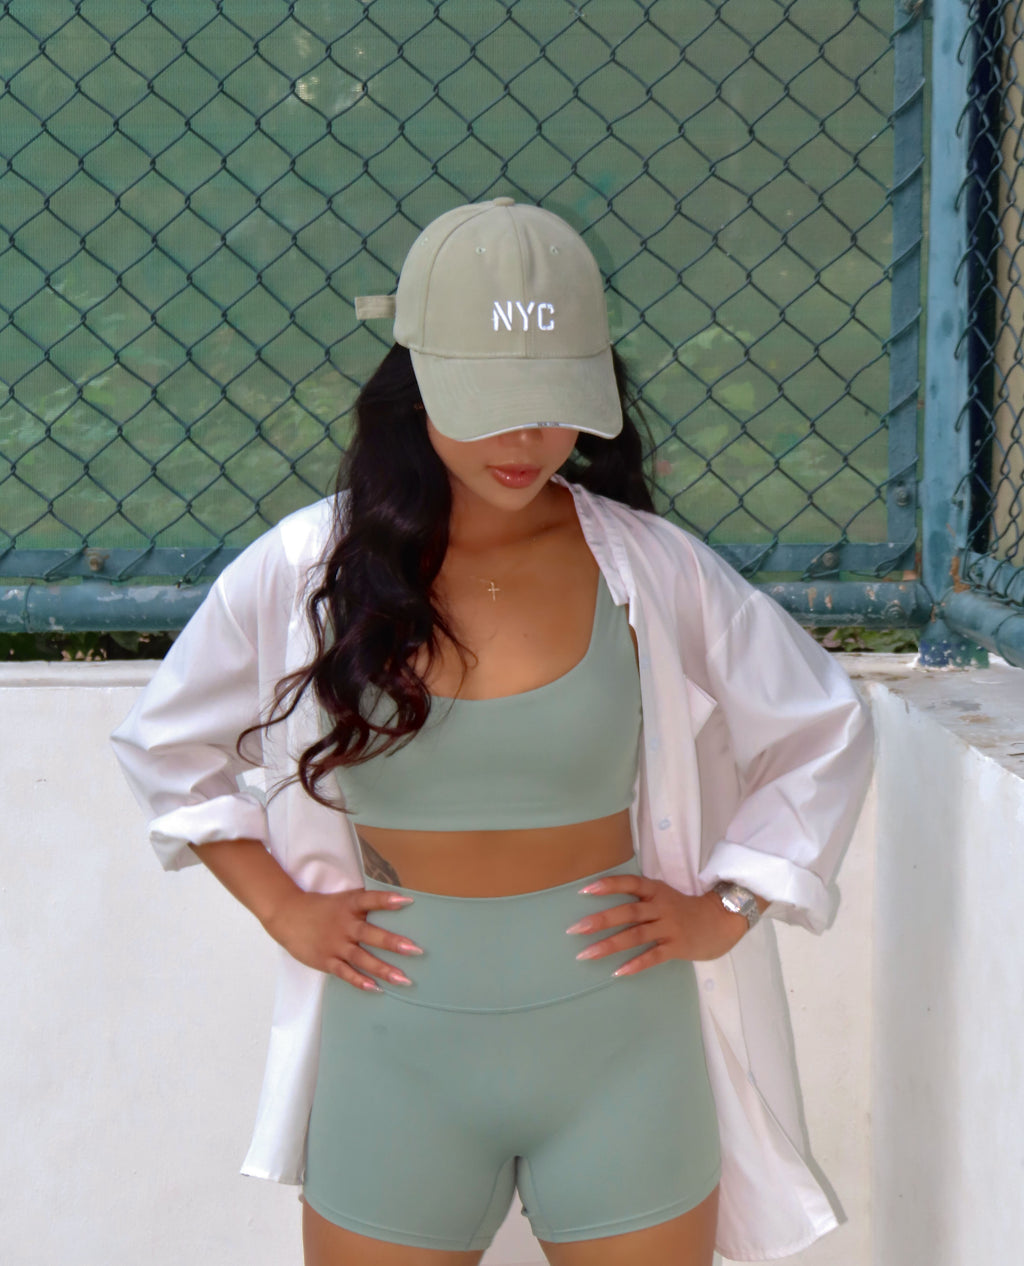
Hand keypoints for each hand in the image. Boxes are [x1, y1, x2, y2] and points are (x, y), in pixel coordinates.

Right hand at [264, 887, 422, 991]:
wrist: (287, 916)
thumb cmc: (322, 907)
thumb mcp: (343, 899)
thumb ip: (364, 902)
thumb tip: (395, 900)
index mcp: (349, 905)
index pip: (370, 900)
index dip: (387, 900)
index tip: (408, 901)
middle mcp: (344, 925)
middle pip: (370, 934)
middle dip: (393, 943)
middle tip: (416, 950)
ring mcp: (335, 944)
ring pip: (362, 958)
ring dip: (383, 969)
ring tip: (403, 979)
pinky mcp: (326, 960)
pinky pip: (345, 973)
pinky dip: (360, 981)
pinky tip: (376, 988)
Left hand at [565, 874, 752, 974]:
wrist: (723, 920)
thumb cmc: (687, 909)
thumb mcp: (665, 895)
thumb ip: (642, 899)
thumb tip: (608, 907)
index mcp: (656, 890)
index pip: (630, 883)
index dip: (608, 885)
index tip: (584, 890)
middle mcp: (661, 906)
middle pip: (627, 911)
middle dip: (599, 920)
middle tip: (574, 929)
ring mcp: (669, 927)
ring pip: (635, 935)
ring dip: (609, 945)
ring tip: (586, 955)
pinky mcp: (677, 946)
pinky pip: (653, 956)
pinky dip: (635, 964)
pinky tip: (618, 972)